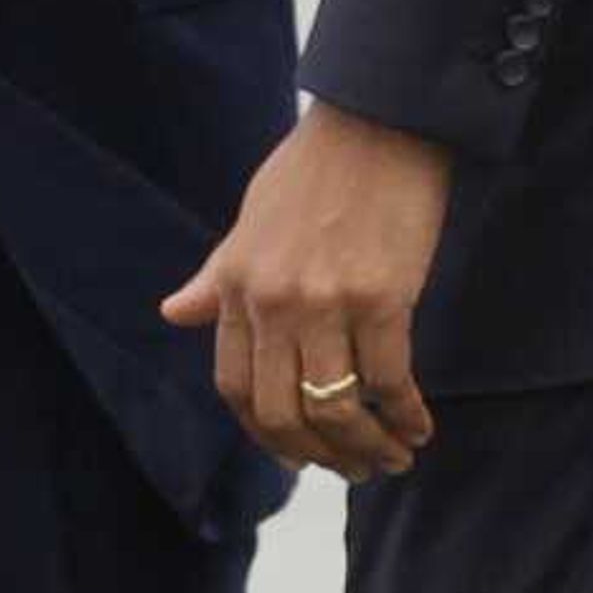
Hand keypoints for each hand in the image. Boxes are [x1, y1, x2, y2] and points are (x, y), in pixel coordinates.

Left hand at [161, 100, 452, 481]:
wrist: (375, 124)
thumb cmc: (314, 170)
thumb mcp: (249, 222)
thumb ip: (216, 277)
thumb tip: (172, 313)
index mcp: (236, 284)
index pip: (235, 388)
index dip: (268, 436)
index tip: (299, 453)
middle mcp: (271, 300)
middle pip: (282, 414)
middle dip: (319, 456)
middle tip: (353, 468)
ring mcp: (324, 302)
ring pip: (336, 410)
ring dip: (367, 448)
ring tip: (392, 457)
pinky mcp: (381, 298)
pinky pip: (388, 382)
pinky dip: (406, 416)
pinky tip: (420, 426)